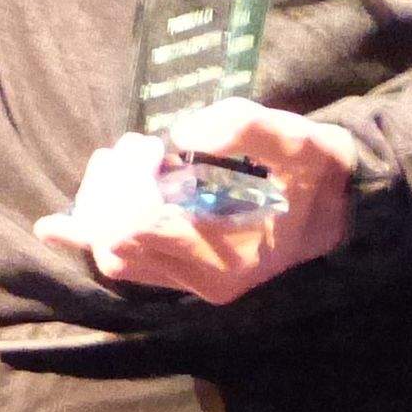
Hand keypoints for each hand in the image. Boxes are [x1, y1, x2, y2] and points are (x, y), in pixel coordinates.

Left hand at [31, 101, 360, 307]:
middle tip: (133, 148)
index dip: (130, 182)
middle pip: (117, 243)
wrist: (342, 210)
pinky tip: (68, 219)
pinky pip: (129, 266)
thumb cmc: (317, 171)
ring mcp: (194, 284)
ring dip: (103, 210)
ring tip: (121, 162)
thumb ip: (244, 127)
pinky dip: (102, 236)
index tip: (151, 147)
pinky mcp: (186, 279)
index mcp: (228, 251)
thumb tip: (187, 133)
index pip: (142, 225)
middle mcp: (205, 279)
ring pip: (116, 259)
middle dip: (109, 192)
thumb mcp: (296, 138)